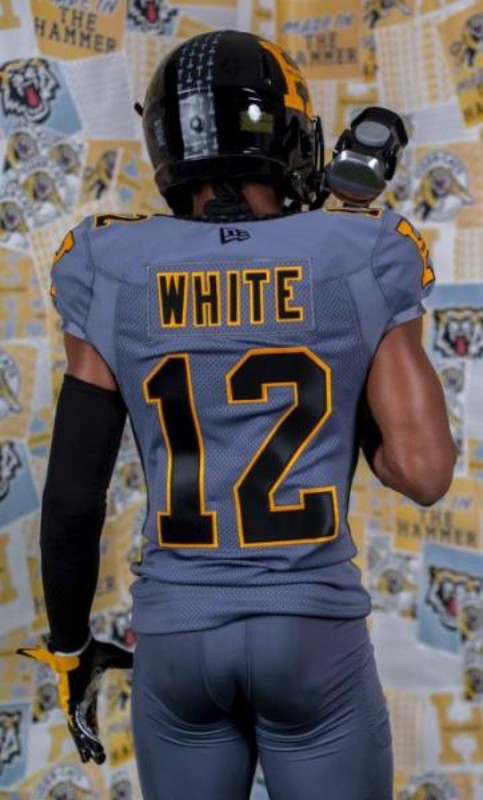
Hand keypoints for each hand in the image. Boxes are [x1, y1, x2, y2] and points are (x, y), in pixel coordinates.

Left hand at [18, 637, 132, 763]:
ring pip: (78, 729)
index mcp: (87, 692)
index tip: (98, 742)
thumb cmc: (93, 650)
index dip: (94, 730)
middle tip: (96, 759)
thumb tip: (141, 658)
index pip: (91, 716)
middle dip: (90, 743)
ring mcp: (73, 702)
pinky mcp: (69, 702)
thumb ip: (126, 660)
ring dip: (85, 744)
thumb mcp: (114, 657)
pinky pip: (75, 724)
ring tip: (91, 759)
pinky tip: (85, 748)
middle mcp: (79, 701)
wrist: (77, 645)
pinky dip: (81, 737)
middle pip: (84, 727)